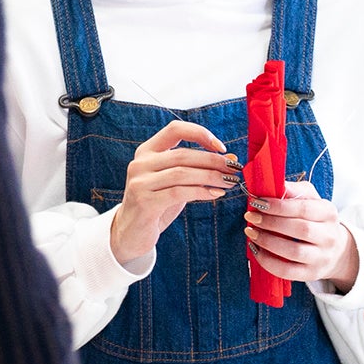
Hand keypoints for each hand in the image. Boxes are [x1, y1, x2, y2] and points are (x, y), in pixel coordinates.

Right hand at [109, 120, 231, 264]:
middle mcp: (140, 163)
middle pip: (183, 154)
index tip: (221, 147)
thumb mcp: (176, 183)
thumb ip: (197, 169)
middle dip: (213, 160)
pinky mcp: (144, 201)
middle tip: (233, 169)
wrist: (130, 233)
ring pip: (183, 173)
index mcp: (146, 151)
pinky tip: (215, 194)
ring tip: (228, 182)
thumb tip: (229, 158)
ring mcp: (140, 182)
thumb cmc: (156, 204)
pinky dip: (201, 192)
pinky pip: (179, 192)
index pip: (175, 130)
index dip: (200, 134)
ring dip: (211, 176)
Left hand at [243, 178, 358, 291]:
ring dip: (267, 241)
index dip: (279, 206)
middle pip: (300, 229)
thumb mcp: (311, 200)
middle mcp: (329, 236)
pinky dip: (268, 262)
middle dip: (271, 222)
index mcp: (329, 213)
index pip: (304, 208)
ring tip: (251, 232)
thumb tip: (277, 184)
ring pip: (294, 251)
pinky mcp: (311, 274)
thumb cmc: (316, 220)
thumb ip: (295, 191)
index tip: (258, 202)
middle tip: (251, 216)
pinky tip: (256, 250)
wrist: (335, 251)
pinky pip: (287, 271)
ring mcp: (321, 257)